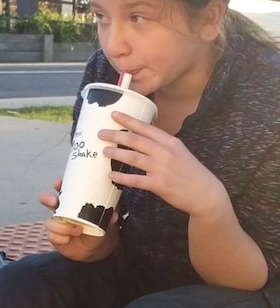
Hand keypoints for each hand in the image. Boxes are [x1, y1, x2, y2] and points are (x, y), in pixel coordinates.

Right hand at [40, 179, 117, 261]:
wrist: (95, 248)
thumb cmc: (98, 228)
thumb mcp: (104, 220)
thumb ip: (108, 216)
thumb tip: (113, 215)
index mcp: (72, 202)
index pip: (62, 190)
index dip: (58, 185)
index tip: (58, 183)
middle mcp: (61, 211)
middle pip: (47, 200)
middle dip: (47, 198)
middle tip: (54, 202)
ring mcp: (56, 224)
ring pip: (50, 221)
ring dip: (62, 226)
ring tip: (77, 230)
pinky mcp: (55, 237)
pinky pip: (52, 236)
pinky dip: (61, 238)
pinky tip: (68, 239)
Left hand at [100, 111, 227, 216]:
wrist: (206, 193)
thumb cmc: (190, 171)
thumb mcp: (178, 151)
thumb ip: (160, 143)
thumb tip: (139, 135)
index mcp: (170, 142)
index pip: (146, 127)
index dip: (128, 120)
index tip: (113, 114)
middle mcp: (165, 152)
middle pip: (135, 140)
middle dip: (116, 135)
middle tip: (101, 133)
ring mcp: (162, 168)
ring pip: (133, 157)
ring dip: (116, 154)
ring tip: (104, 151)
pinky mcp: (159, 184)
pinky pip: (136, 180)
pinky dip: (122, 177)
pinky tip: (111, 175)